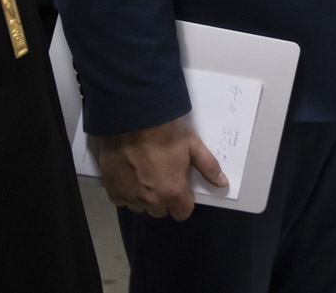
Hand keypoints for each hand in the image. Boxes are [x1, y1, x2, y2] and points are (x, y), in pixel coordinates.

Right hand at [97, 116, 225, 220]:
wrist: (132, 121)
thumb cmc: (164, 133)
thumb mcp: (192, 145)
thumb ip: (209, 167)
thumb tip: (222, 183)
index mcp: (173, 192)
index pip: (182, 213)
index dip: (183, 201)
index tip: (180, 188)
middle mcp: (151, 201)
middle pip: (161, 211)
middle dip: (163, 199)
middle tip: (161, 177)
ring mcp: (130, 197)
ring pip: (140, 207)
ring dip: (144, 197)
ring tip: (144, 176)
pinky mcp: (113, 192)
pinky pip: (122, 200)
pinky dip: (126, 192)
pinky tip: (129, 175)